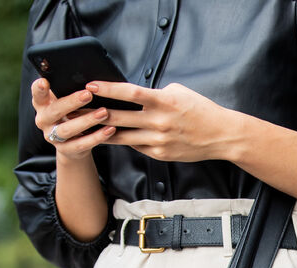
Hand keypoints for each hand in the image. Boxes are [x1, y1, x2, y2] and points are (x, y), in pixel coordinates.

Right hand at [30, 79, 114, 160]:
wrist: (72, 146)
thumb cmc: (71, 115)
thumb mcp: (67, 102)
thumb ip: (70, 91)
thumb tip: (91, 81)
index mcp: (42, 104)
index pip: (37, 94)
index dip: (38, 88)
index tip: (44, 81)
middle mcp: (43, 120)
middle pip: (54, 111)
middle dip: (71, 102)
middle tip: (88, 94)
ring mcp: (52, 137)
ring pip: (68, 129)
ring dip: (87, 120)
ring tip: (104, 113)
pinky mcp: (65, 150)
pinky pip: (81, 144)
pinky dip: (96, 137)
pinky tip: (109, 129)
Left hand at [91, 81, 237, 161]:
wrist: (220, 135)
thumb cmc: (200, 110)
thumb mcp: (178, 92)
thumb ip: (155, 93)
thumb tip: (133, 94)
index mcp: (163, 101)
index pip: (129, 93)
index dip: (107, 89)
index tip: (90, 85)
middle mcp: (158, 122)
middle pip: (118, 117)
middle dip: (95, 112)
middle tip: (76, 108)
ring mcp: (158, 140)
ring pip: (121, 136)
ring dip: (101, 130)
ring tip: (84, 126)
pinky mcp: (160, 154)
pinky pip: (136, 146)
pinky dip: (124, 140)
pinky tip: (111, 136)